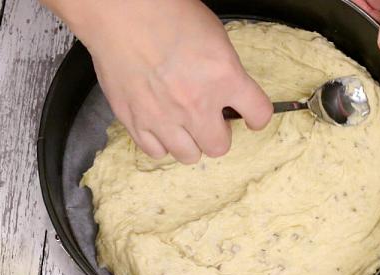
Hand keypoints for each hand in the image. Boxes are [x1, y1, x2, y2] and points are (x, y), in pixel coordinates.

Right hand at [42, 0, 272, 163]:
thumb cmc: (166, 13)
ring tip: (184, 127)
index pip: (259, 114)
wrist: (120, 12)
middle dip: (218, 134)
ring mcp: (164, 118)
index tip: (252, 117)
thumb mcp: (214, 36)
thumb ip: (225, 70)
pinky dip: (161, 143)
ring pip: (189, 156)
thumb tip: (228, 90)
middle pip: (220, 146)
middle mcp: (197, 104)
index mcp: (224, 77)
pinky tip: (161, 127)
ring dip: (191, 143)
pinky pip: (156, 152)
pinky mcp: (135, 122)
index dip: (258, 117)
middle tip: (210, 119)